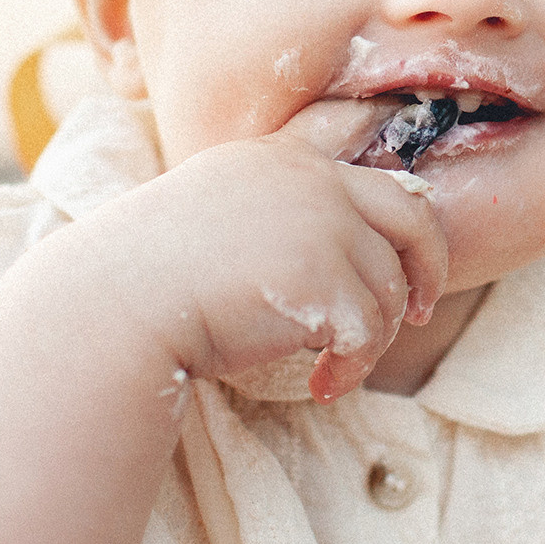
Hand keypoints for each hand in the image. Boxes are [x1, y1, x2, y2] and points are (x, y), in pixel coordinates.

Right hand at [75, 97, 448, 401]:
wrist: (116, 304)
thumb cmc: (156, 273)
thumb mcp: (226, 213)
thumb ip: (284, 212)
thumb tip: (350, 250)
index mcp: (288, 159)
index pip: (380, 180)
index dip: (404, 226)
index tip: (406, 263)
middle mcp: (314, 182)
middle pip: (414, 220)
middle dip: (428, 270)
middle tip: (419, 313)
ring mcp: (322, 226)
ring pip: (388, 291)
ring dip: (371, 339)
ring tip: (331, 367)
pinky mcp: (323, 279)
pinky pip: (368, 334)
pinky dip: (354, 367)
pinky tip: (322, 384)